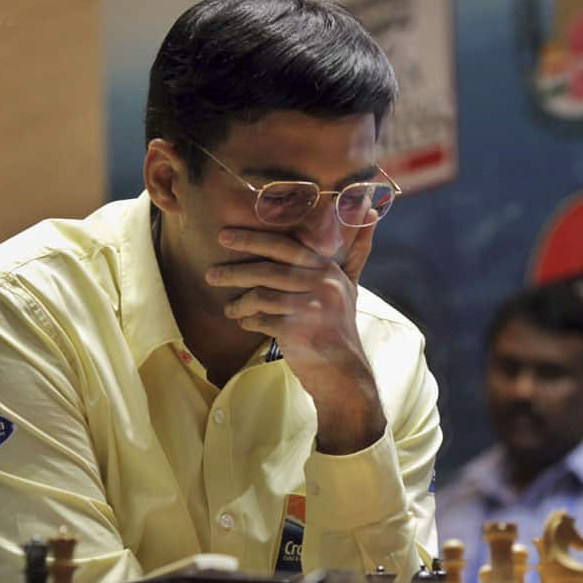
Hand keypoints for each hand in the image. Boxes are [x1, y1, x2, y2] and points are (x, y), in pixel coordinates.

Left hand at [205, 222, 385, 453]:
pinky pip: (261, 320)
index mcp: (330, 270)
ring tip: (229, 308)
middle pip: (268, 270)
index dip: (253, 239)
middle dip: (234, 270)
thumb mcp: (347, 288)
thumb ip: (353, 253)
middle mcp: (323, 285)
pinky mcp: (299, 331)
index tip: (225, 237)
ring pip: (261, 296)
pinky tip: (244, 323)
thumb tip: (373, 208)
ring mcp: (311, 308)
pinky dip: (248, 321)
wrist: (344, 373)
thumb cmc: (338, 328)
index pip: (286, 247)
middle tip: (210, 274)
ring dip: (238, 303)